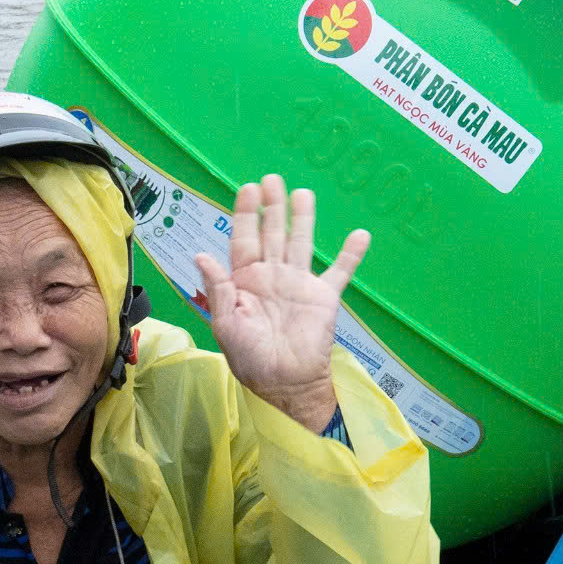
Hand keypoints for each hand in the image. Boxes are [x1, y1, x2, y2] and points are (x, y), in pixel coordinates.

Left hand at [195, 175, 367, 429]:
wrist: (286, 384)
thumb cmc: (251, 359)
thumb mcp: (226, 325)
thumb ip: (219, 288)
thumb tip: (201, 255)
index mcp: (245, 281)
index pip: (244, 240)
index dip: (245, 215)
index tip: (248, 189)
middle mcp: (272, 276)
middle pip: (272, 233)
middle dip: (272, 206)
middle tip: (272, 179)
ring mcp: (299, 284)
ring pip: (301, 242)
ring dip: (303, 218)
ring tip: (303, 193)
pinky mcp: (324, 297)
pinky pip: (340, 271)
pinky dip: (351, 254)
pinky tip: (360, 235)